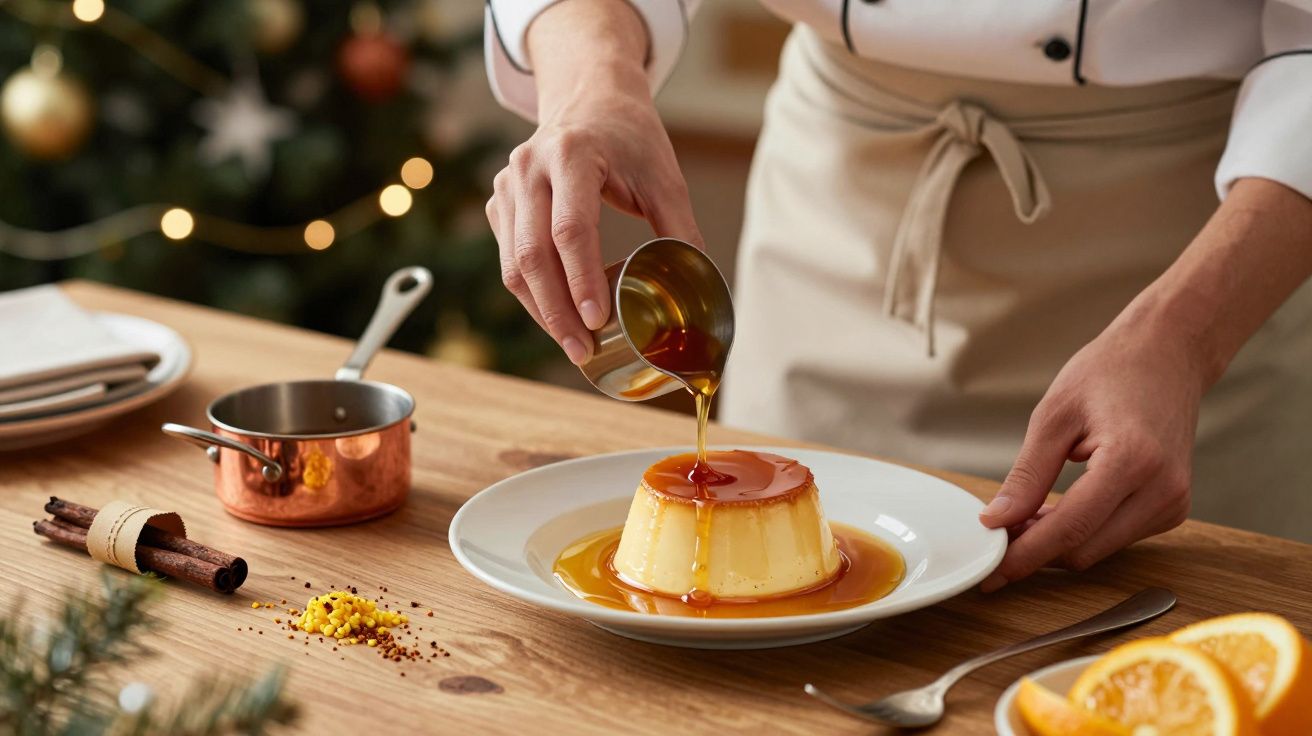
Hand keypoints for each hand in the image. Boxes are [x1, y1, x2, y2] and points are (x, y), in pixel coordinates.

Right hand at [486, 1, 701, 364]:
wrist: (590, 97)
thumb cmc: (631, 137)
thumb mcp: (665, 178)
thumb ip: (681, 231)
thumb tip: (699, 288)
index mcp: (571, 154)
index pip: (570, 229)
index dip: (582, 280)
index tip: (597, 321)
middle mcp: (529, 168)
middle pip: (533, 254)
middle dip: (557, 311)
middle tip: (582, 352)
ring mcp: (508, 185)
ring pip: (513, 264)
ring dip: (541, 311)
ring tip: (573, 346)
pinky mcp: (500, 203)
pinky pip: (509, 260)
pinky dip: (532, 295)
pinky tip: (558, 318)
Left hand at [978, 310, 1210, 590]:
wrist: (1168, 353)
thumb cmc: (1111, 372)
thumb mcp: (1054, 416)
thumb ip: (1026, 475)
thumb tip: (997, 520)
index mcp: (1132, 462)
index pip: (1069, 529)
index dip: (1025, 555)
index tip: (990, 573)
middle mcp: (1162, 490)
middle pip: (1084, 550)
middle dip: (1037, 550)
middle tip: (999, 532)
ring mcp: (1174, 502)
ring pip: (1100, 550)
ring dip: (1059, 543)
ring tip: (1026, 514)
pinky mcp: (1174, 507)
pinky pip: (1116, 537)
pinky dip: (1083, 533)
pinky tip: (1059, 509)